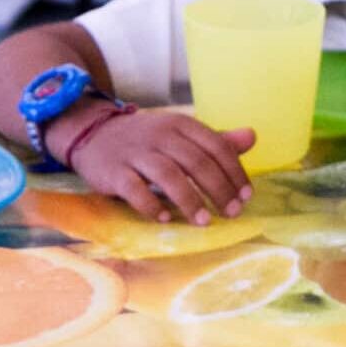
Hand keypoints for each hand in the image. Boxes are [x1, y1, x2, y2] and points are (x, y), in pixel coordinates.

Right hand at [69, 109, 254, 223]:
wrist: (94, 134)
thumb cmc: (148, 141)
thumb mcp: (182, 134)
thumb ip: (216, 141)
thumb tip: (252, 137)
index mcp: (182, 125)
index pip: (217, 147)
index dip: (235, 173)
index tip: (246, 196)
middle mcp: (160, 135)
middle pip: (197, 163)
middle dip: (219, 190)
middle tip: (232, 213)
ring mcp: (135, 153)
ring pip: (168, 175)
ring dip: (189, 201)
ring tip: (204, 221)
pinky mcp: (113, 171)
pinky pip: (134, 189)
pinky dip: (151, 206)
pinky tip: (165, 219)